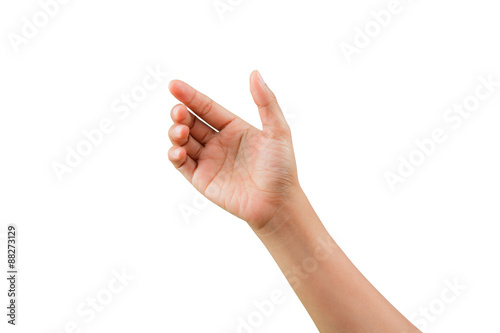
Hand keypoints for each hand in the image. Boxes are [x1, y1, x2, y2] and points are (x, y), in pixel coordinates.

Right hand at [168, 71, 298, 229]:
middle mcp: (219, 142)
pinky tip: (178, 150)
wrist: (278, 203)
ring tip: (181, 131)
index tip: (174, 85)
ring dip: (176, 132)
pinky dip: (175, 155)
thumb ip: (266, 102)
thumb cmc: (281, 168)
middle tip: (179, 112)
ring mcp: (209, 161)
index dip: (191, 96)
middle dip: (181, 114)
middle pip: (191, 122)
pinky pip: (182, 164)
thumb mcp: (278, 131)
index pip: (207, 107)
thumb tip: (254, 73)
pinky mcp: (202, 180)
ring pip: (183, 141)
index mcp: (234, 128)